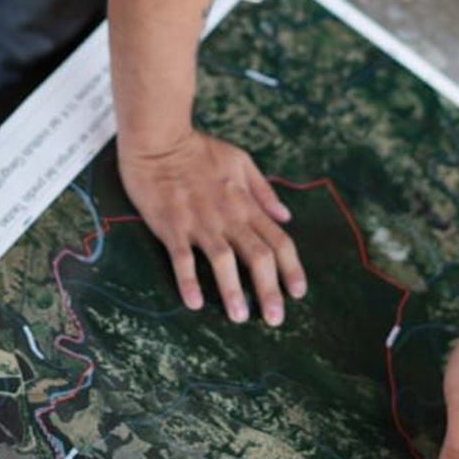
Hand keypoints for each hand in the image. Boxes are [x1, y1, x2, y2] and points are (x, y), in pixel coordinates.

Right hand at [119, 130, 305, 324]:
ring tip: (239, 317)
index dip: (292, 269)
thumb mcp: (241, 161)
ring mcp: (199, 222)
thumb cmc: (199, 149)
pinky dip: (189, 281)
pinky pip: (182, 258)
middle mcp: (228, 216)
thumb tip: (285, 215)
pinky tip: (194, 303)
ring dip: (233, 291)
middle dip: (270, 290)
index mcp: (245, 203)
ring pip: (224, 261)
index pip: (278, 240)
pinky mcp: (171, 226)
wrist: (159, 139)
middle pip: (258, 256)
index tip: (299, 293)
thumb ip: (263, 190)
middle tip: (275, 320)